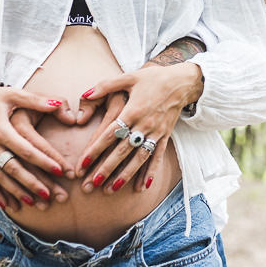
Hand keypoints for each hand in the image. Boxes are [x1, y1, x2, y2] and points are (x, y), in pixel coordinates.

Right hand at [0, 81, 72, 209]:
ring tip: (34, 204)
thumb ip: (36, 100)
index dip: (43, 161)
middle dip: (32, 183)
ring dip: (17, 192)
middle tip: (50, 196)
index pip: (26, 150)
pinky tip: (9, 206)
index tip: (59, 171)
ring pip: (2, 178)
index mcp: (1, 130)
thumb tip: (59, 104)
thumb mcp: (12, 94)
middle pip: (14, 169)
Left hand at [74, 62, 202, 193]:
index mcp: (133, 110)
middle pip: (122, 150)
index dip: (95, 150)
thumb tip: (85, 93)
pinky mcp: (165, 136)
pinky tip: (142, 187)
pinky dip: (150, 172)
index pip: (109, 134)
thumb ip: (106, 85)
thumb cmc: (154, 78)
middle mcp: (144, 124)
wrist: (183, 82)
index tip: (83, 164)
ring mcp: (156, 132)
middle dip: (106, 169)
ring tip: (111, 189)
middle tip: (92, 184)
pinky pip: (157, 157)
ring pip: (138, 158)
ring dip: (125, 175)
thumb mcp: (129, 77)